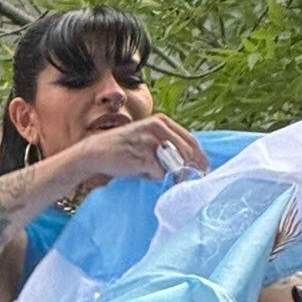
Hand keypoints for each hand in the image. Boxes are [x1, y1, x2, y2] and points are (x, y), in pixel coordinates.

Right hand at [66, 114, 207, 185]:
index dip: (200, 158)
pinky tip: (139, 171)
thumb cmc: (125, 149)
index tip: (203, 172)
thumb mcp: (149, 139)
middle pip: (187, 153)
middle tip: (180, 180)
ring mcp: (150, 140)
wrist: (97, 152)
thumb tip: (194, 163)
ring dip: (168, 173)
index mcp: (162, 121)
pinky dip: (152, 177)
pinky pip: (159, 173)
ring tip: (151, 171)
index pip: (191, 140)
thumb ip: (169, 145)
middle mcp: (158, 127)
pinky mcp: (143, 155)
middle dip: (187, 169)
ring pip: (175, 164)